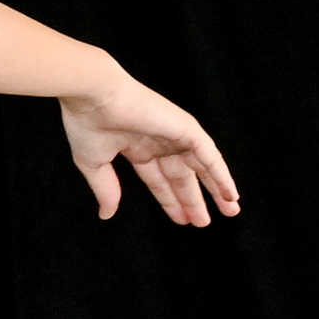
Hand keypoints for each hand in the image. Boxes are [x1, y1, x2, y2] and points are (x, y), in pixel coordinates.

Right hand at [61, 69, 241, 225]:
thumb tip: (106, 214)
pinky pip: (210, 155)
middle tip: (204, 222)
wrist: (94, 96)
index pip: (159, 179)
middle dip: (193, 199)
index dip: (170, 200)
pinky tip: (230, 193)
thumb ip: (106, 190)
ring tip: (230, 210)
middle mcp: (158, 141)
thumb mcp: (94, 165)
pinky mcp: (185, 128)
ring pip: (202, 166)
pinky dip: (221, 174)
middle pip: (182, 176)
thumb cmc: (87, 122)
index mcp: (137, 147)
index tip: (181, 220)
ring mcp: (173, 134)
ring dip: (216, 187)